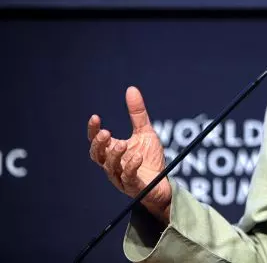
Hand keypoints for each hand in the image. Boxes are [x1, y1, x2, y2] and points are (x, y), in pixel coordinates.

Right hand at [88, 86, 171, 222]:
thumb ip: (137, 114)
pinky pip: (128, 178)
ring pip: (110, 168)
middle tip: (106, 133)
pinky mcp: (134, 187)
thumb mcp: (145, 133)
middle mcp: (113, 165)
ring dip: (115, 155)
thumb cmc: (150, 159)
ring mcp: (122, 178)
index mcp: (113, 152)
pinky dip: (131, 167)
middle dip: (99, 144)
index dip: (93, 131)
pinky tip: (137, 157)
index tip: (95, 117)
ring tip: (123, 144)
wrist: (163, 183)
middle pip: (97, 156)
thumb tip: (131, 89)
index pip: (96, 142)